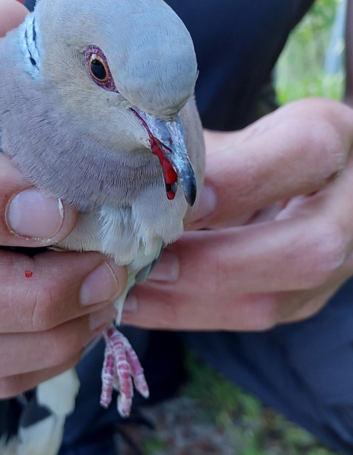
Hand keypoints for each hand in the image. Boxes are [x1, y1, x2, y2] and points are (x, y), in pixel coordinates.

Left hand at [123, 98, 352, 330]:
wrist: (305, 185)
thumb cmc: (259, 150)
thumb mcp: (238, 136)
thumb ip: (198, 155)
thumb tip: (132, 177)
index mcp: (330, 140)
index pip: (302, 154)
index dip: (237, 182)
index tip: (171, 202)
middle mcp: (347, 209)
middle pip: (304, 251)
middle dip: (211, 264)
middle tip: (142, 262)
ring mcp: (332, 265)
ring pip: (270, 302)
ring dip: (186, 301)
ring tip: (125, 290)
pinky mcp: (301, 299)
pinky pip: (243, 317)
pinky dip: (182, 313)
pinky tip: (137, 304)